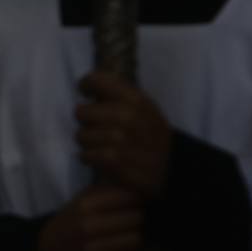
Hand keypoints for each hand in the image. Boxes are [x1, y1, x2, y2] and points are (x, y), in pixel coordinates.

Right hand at [36, 184, 143, 250]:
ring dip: (134, 242)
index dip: (135, 201)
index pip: (128, 196)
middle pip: (136, 218)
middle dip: (136, 222)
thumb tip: (132, 184)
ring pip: (135, 240)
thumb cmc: (67, 227)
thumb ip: (103, 192)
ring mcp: (91, 248)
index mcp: (85, 205)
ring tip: (126, 243)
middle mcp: (88, 225)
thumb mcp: (78, 203)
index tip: (132, 206)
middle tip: (130, 227)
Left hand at [75, 70, 173, 197]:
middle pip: (81, 112)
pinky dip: (88, 158)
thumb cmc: (150, 134)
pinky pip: (85, 155)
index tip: (86, 93)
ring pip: (81, 135)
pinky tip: (98, 158)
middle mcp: (128, 116)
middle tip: (95, 126)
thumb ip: (119, 95)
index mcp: (135, 99)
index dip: (86, 85)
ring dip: (87, 142)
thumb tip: (88, 87)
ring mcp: (121, 139)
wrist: (170, 169)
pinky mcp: (114, 161)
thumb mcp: (144, 108)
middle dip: (85, 120)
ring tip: (99, 144)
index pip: (97, 80)